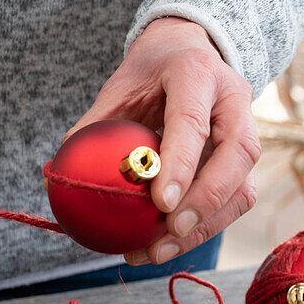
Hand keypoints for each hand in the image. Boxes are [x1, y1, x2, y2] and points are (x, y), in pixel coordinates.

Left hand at [68, 17, 259, 264]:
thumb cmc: (147, 74)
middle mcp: (233, 98)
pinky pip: (237, 198)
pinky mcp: (246, 158)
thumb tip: (56, 177)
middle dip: (206, 200)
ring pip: (243, 185)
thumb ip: (92, 128)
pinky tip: (166, 245)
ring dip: (205, 225)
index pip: (193, 120)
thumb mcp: (117, 88)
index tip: (160, 203)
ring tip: (159, 251)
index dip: (181, 164)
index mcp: (196, 72)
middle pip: (237, 155)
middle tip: (168, 231)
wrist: (187, 52)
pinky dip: (205, 227)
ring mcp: (247, 128)